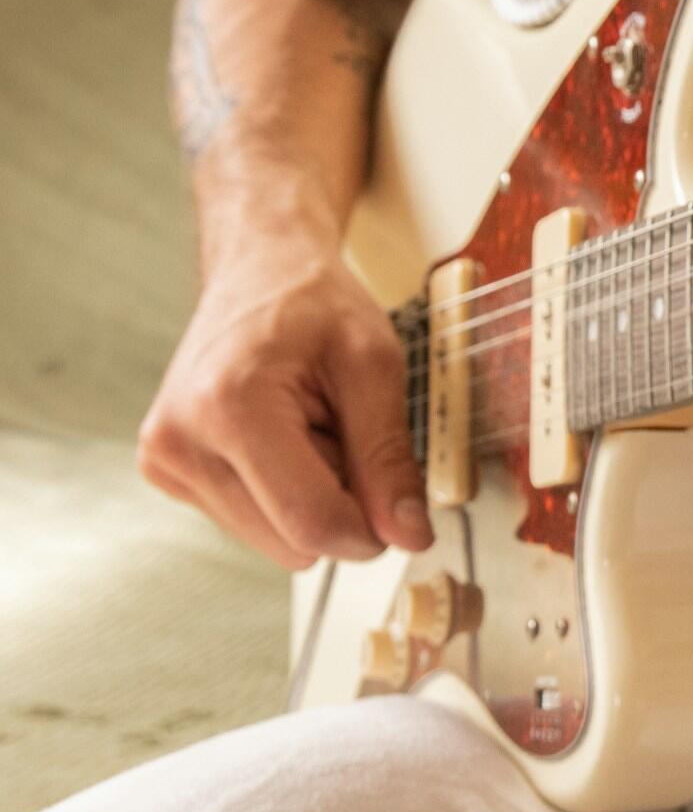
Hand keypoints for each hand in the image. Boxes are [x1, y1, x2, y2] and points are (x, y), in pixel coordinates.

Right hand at [137, 234, 432, 569]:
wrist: (260, 270)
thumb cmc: (315, 305)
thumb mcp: (374, 366)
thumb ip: (390, 457)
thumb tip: (408, 535)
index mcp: (228, 408)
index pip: (310, 522)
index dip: (370, 530)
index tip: (400, 508)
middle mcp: (178, 441)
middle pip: (292, 541)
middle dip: (338, 503)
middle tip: (341, 430)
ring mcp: (165, 460)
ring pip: (274, 540)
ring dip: (310, 496)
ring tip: (308, 427)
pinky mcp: (167, 471)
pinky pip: (252, 523)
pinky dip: (282, 491)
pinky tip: (282, 436)